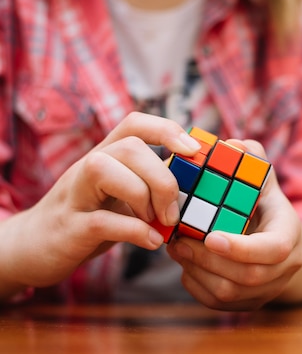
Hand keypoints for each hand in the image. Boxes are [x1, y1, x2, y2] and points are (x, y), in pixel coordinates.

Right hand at [0, 112, 200, 294]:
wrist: (33, 248)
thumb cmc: (89, 217)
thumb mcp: (120, 195)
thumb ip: (150, 185)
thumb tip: (196, 186)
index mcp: (106, 156)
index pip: (134, 124)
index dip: (167, 129)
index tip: (193, 150)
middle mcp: (88, 167)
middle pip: (129, 147)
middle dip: (162, 178)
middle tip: (173, 211)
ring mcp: (74, 195)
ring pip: (106, 170)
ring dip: (143, 198)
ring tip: (158, 222)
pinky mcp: (69, 228)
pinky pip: (101, 220)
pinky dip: (134, 231)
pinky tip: (152, 241)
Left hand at [167, 139, 301, 310]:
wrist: (272, 237)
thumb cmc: (260, 201)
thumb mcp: (260, 177)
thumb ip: (250, 158)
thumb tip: (234, 145)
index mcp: (290, 233)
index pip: (274, 249)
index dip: (242, 247)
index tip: (210, 236)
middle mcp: (285, 267)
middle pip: (248, 276)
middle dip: (208, 259)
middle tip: (178, 241)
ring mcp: (268, 290)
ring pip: (229, 293)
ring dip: (197, 271)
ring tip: (176, 248)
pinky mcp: (248, 303)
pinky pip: (218, 303)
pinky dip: (196, 284)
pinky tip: (186, 263)